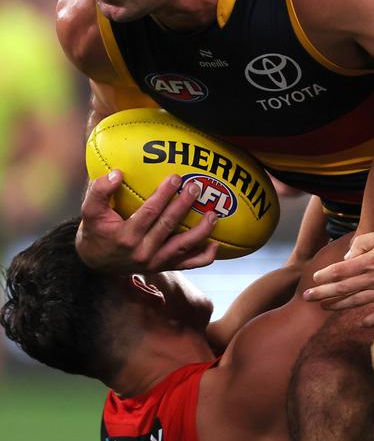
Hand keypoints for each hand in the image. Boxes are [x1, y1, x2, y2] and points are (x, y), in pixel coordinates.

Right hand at [76, 170, 218, 272]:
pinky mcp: (164, 267)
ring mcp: (156, 262)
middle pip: (169, 226)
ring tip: (214, 214)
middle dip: (184, 205)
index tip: (176, 178)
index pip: (149, 213)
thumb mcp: (90, 211)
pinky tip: (217, 244)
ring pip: (183, 247)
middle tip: (196, 187)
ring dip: (201, 231)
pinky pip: (188, 264)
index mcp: (126, 236)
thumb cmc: (96, 231)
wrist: (96, 262)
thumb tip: (117, 173)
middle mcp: (143, 252)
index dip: (164, 195)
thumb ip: (99, 191)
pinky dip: (204, 257)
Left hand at [303, 224, 373, 326]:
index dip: (326, 276)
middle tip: (307, 298)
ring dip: (340, 306)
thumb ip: (364, 243)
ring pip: (360, 302)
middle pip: (345, 289)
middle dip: (324, 294)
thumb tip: (347, 257)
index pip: (342, 271)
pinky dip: (373, 320)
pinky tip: (362, 323)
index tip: (314, 280)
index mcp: (372, 261)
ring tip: (326, 308)